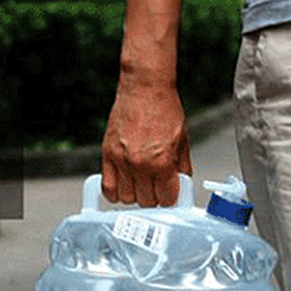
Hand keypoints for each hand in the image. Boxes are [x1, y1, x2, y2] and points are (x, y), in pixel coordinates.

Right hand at [101, 78, 191, 206]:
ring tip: (141, 183)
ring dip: (135, 195)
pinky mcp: (108, 154)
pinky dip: (115, 192)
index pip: (167, 199)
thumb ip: (182, 166)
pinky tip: (124, 184)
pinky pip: (107, 188)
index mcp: (163, 162)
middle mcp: (141, 165)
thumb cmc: (164, 108)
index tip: (170, 194)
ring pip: (127, 199)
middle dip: (154, 196)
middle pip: (147, 202)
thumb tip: (181, 183)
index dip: (170, 198)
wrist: (145, 88)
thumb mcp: (183, 140)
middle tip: (157, 186)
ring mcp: (122, 161)